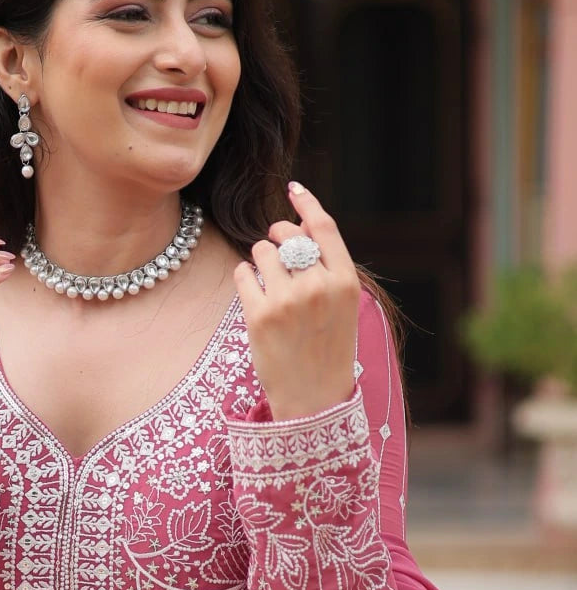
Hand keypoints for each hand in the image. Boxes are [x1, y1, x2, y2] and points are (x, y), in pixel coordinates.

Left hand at [234, 183, 359, 420]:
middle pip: (289, 235)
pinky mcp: (259, 315)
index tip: (294, 189)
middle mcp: (319, 286)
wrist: (313, 400)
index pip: (324, 226)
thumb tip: (299, 222)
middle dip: (278, 236)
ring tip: (269, 285)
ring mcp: (288, 300)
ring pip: (263, 250)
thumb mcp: (341, 305)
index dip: (307, 204)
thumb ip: (325, 265)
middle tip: (277, 254)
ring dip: (260, 260)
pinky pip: (243, 272)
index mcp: (346, 281)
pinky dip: (244, 278)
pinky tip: (254, 296)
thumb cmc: (326, 348)